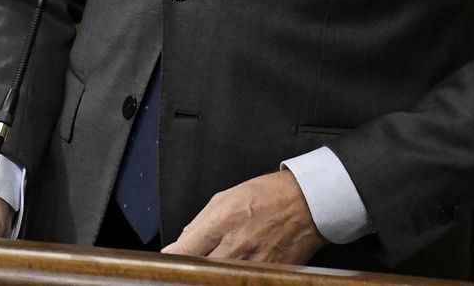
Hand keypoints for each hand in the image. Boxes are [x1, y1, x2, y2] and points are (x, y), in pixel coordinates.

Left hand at [160, 170, 324, 264]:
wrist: (308, 204)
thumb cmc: (267, 196)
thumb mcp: (225, 198)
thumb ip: (200, 223)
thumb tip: (181, 244)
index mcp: (223, 222)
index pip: (185, 250)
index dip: (171, 258)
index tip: (166, 261)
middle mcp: (237, 247)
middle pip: (201, 271)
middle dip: (190, 269)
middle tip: (189, 266)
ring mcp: (254, 266)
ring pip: (221, 278)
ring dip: (212, 274)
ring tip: (215, 265)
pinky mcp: (270, 276)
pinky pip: (243, 280)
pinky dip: (233, 277)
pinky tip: (231, 271)